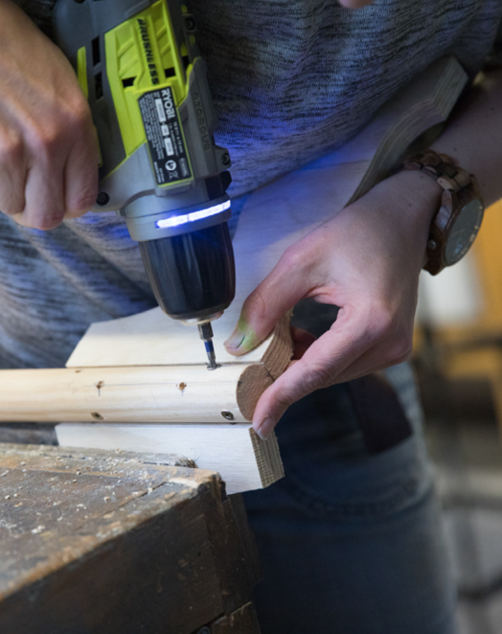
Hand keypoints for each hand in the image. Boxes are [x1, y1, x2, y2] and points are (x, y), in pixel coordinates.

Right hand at [0, 0, 97, 228]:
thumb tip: (71, 173)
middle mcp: (46, 144)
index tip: (52, 197)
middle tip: (16, 185)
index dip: (65, 203)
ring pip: (8, 205)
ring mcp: (6, 154)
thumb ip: (70, 128)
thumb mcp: (57, 76)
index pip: (81, 198)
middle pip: (45, 216)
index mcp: (75, 124)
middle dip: (31, 206)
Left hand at [224, 170, 441, 438]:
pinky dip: (317, 356)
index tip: (258, 421)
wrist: (401, 218)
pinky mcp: (392, 343)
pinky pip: (345, 362)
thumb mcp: (300, 262)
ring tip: (276, 338)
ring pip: (332, 372)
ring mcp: (395, 347)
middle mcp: (389, 343)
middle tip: (249, 376)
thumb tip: (238, 347)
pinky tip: (298, 337)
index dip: (281, 396)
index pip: (314, 372)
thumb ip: (266, 306)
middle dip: (284, 377)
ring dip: (300, 363)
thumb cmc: (355, 232)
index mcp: (370, 323)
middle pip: (323, 376)